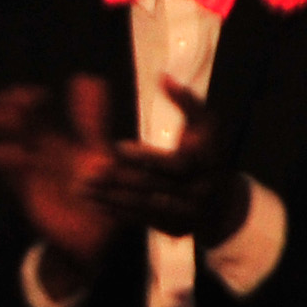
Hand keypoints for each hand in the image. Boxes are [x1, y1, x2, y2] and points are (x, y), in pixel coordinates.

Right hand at [0, 75, 122, 285]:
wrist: (94, 238)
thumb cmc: (104, 194)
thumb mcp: (101, 153)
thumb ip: (92, 120)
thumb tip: (89, 78)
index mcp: (65, 140)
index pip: (41, 112)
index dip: (30, 99)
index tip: (31, 94)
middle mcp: (46, 151)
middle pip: (21, 123)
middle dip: (11, 109)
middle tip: (7, 99)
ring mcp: (34, 170)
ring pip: (12, 142)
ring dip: (3, 129)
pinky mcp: (27, 190)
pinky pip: (12, 172)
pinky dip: (7, 161)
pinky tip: (7, 152)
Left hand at [93, 82, 250, 245]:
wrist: (224, 203)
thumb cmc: (206, 153)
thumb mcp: (204, 125)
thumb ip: (186, 101)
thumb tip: (163, 77)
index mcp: (206, 164)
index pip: (174, 164)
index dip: (146, 157)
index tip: (116, 146)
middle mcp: (198, 192)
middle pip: (154, 187)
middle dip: (119, 178)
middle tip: (87, 171)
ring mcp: (187, 214)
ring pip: (145, 206)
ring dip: (111, 197)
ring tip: (82, 187)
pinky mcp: (175, 229)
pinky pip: (143, 221)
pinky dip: (117, 211)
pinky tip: (93, 202)